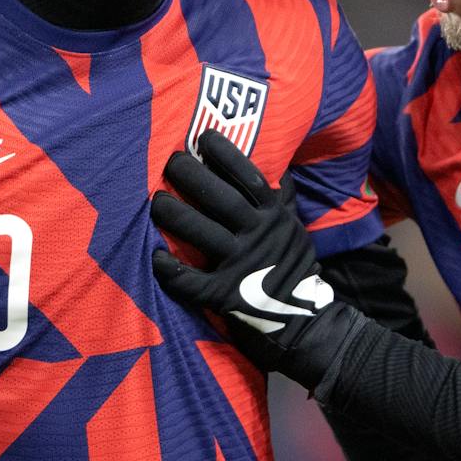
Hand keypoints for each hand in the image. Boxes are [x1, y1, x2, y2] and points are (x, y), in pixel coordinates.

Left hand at [150, 130, 345, 380]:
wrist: (305, 323)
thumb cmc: (291, 267)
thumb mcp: (295, 228)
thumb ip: (283, 198)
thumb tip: (279, 167)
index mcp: (274, 217)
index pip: (250, 177)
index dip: (226, 154)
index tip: (203, 136)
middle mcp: (258, 236)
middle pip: (221, 199)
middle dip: (192, 176)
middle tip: (170, 162)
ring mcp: (241, 266)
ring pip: (202, 234)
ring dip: (175, 215)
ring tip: (156, 201)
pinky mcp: (225, 296)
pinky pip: (192, 282)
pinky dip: (171, 270)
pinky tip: (155, 257)